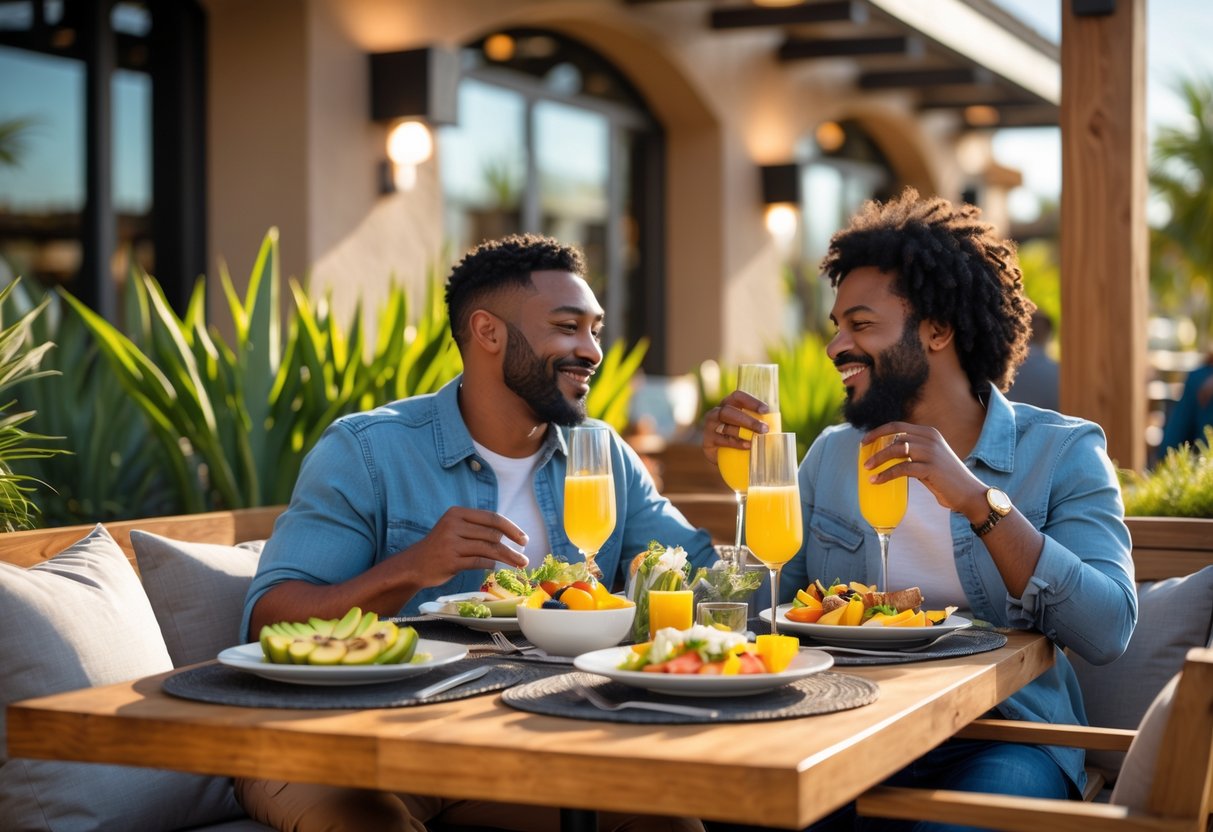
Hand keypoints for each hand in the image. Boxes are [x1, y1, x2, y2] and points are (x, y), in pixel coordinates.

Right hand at [396, 506, 529, 588]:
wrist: (415, 564)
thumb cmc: (441, 546)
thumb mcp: (456, 529)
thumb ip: (478, 528)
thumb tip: (510, 532)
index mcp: (458, 513)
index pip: (492, 518)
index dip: (511, 528)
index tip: (524, 539)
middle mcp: (454, 525)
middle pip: (492, 534)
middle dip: (512, 546)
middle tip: (525, 557)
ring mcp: (451, 543)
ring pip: (489, 548)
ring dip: (508, 557)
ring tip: (520, 564)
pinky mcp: (451, 560)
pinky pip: (479, 561)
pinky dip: (491, 564)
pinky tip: (497, 567)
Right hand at [702, 390, 770, 463]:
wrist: (721, 456)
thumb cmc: (738, 437)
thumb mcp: (747, 427)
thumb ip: (756, 422)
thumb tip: (775, 424)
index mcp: (727, 404)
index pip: (737, 396)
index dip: (751, 401)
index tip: (765, 410)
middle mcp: (716, 412)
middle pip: (729, 411)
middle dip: (749, 420)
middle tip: (765, 429)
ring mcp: (709, 426)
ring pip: (726, 426)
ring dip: (743, 432)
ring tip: (757, 438)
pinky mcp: (707, 441)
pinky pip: (721, 440)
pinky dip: (736, 443)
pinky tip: (747, 446)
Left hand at [861, 422, 985, 517]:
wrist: (969, 493)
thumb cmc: (946, 478)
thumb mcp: (930, 458)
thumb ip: (913, 451)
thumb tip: (888, 451)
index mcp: (929, 433)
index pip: (898, 426)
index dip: (878, 432)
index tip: (865, 441)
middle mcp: (930, 439)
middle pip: (895, 437)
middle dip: (876, 446)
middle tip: (864, 459)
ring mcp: (931, 452)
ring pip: (896, 450)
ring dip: (879, 460)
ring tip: (868, 470)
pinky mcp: (930, 468)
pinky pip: (902, 469)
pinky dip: (886, 474)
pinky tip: (877, 480)